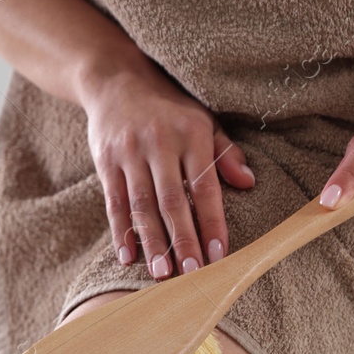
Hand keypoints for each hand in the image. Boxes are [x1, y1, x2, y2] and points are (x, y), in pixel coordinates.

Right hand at [82, 69, 255, 278]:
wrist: (116, 81)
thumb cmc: (168, 108)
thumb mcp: (202, 120)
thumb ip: (225, 152)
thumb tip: (248, 182)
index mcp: (191, 134)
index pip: (204, 186)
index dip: (212, 222)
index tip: (219, 255)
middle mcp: (160, 142)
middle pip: (172, 200)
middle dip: (182, 239)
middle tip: (191, 273)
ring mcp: (129, 152)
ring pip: (141, 204)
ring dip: (152, 241)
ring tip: (161, 273)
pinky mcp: (105, 161)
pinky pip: (113, 202)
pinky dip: (120, 232)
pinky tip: (127, 257)